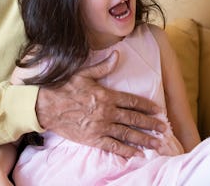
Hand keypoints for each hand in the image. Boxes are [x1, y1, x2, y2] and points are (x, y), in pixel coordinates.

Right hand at [35, 51, 164, 157]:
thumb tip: (117, 55)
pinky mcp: (93, 139)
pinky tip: (138, 155)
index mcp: (106, 95)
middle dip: (151, 124)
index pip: (133, 101)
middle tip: (164, 129)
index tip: (158, 110)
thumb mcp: (84, 73)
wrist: (45, 106)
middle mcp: (107, 112)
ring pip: (127, 134)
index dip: (147, 106)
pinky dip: (126, 151)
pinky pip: (113, 146)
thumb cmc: (64, 88)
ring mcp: (101, 127)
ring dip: (144, 139)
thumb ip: (103, 66)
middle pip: (134, 119)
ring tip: (157, 144)